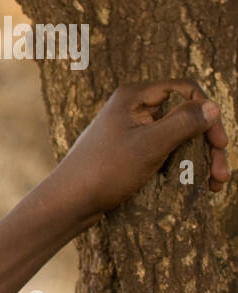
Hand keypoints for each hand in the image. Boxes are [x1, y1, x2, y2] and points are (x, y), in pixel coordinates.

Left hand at [49, 79, 229, 221]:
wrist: (69, 202)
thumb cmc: (105, 170)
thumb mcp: (149, 145)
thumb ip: (183, 123)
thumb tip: (212, 106)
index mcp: (133, 96)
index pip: (186, 90)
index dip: (208, 113)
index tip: (220, 143)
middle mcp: (132, 108)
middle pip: (186, 116)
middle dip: (209, 144)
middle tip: (223, 174)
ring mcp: (132, 130)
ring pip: (179, 136)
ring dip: (201, 158)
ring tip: (216, 184)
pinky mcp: (130, 151)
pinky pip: (166, 151)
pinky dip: (184, 165)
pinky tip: (200, 185)